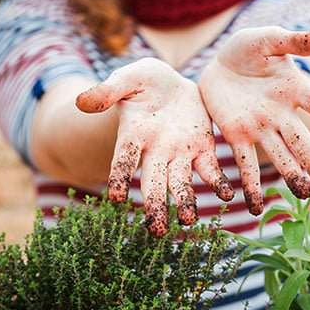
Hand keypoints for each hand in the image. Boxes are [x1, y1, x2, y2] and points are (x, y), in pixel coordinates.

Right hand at [76, 58, 233, 236]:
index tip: (116, 198)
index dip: (119, 177)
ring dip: (185, 202)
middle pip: (153, 182)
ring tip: (189, 221)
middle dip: (155, 205)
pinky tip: (228, 194)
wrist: (172, 83)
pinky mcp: (202, 149)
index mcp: (133, 135)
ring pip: (181, 182)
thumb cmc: (143, 81)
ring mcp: (179, 153)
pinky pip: (210, 169)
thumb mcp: (127, 78)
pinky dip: (218, 182)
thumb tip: (81, 101)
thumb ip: (108, 90)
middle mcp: (155, 151)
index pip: (123, 160)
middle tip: (157, 230)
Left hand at [199, 26, 309, 214]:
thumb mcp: (268, 39)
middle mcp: (282, 115)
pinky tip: (255, 208)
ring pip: (280, 157)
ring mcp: (261, 128)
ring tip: (304, 195)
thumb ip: (294, 42)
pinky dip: (250, 185)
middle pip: (304, 144)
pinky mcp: (237, 137)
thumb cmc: (248, 48)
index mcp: (295, 90)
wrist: (217, 62)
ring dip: (292, 176)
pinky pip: (245, 163)